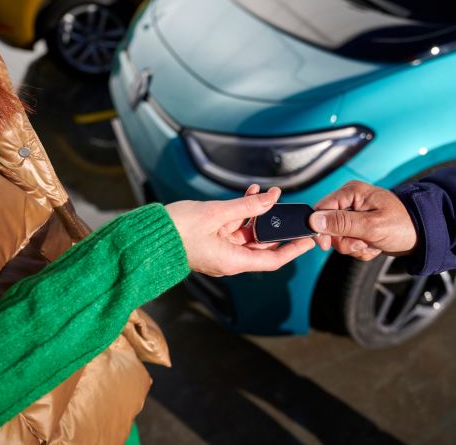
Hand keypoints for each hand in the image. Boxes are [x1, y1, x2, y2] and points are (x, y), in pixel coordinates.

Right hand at [166, 185, 314, 275]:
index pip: (273, 261)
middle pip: (262, 246)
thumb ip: (246, 206)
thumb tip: (271, 199)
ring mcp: (219, 250)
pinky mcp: (211, 241)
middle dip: (275, 225)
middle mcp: (228, 259)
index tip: (308, 239)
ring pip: (248, 233)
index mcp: (232, 261)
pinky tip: (250, 194)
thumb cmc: (176, 230)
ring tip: (268, 193)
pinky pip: (234, 228)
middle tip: (289, 207)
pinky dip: (242, 213)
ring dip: (258, 214)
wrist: (147, 236)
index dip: (293, 250)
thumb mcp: (216, 213)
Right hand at [309, 181, 417, 260]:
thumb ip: (342, 223)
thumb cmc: (404, 224)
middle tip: (362, 242)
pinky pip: (350, 244)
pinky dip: (362, 250)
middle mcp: (351, 202)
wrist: (424, 235)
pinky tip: (375, 246)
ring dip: (355, 247)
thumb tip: (314, 221)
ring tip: (372, 243)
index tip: (327, 244)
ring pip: (339, 239)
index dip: (321, 229)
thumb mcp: (371, 225)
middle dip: (345, 240)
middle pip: (328, 227)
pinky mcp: (360, 229)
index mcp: (352, 193)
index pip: (321, 209)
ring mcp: (356, 217)